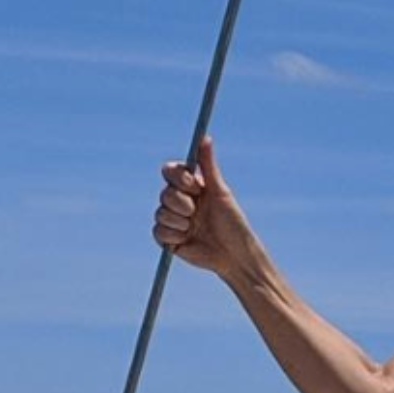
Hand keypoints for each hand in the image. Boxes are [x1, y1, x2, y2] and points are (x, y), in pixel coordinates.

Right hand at [153, 137, 252, 276]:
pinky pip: (158, 232)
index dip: (178, 179)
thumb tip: (205, 137)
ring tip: (194, 228)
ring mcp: (174, 220)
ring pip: (160, 213)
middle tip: (196, 213)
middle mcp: (181, 202)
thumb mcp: (221, 192)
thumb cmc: (233, 223)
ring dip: (178, 221)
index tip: (195, 188)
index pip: (170, 172)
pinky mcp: (170, 240)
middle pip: (164, 193)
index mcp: (191, 187)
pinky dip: (172, 235)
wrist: (234, 255)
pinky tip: (186, 239)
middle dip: (181, 203)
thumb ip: (209, 165)